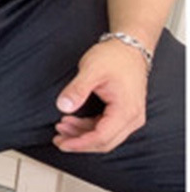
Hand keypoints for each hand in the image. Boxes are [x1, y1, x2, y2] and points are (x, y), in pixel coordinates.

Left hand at [53, 38, 148, 152]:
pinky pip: (106, 128)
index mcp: (126, 110)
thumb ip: (77, 89)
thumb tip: (63, 106)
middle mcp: (133, 118)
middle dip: (79, 142)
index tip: (62, 143)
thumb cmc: (114, 57)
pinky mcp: (124, 113)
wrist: (129, 47)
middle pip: (104, 142)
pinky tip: (72, 122)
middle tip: (58, 138)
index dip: (79, 143)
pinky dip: (88, 128)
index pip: (102, 138)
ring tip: (61, 127)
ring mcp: (130, 117)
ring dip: (82, 135)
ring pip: (104, 137)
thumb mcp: (91, 70)